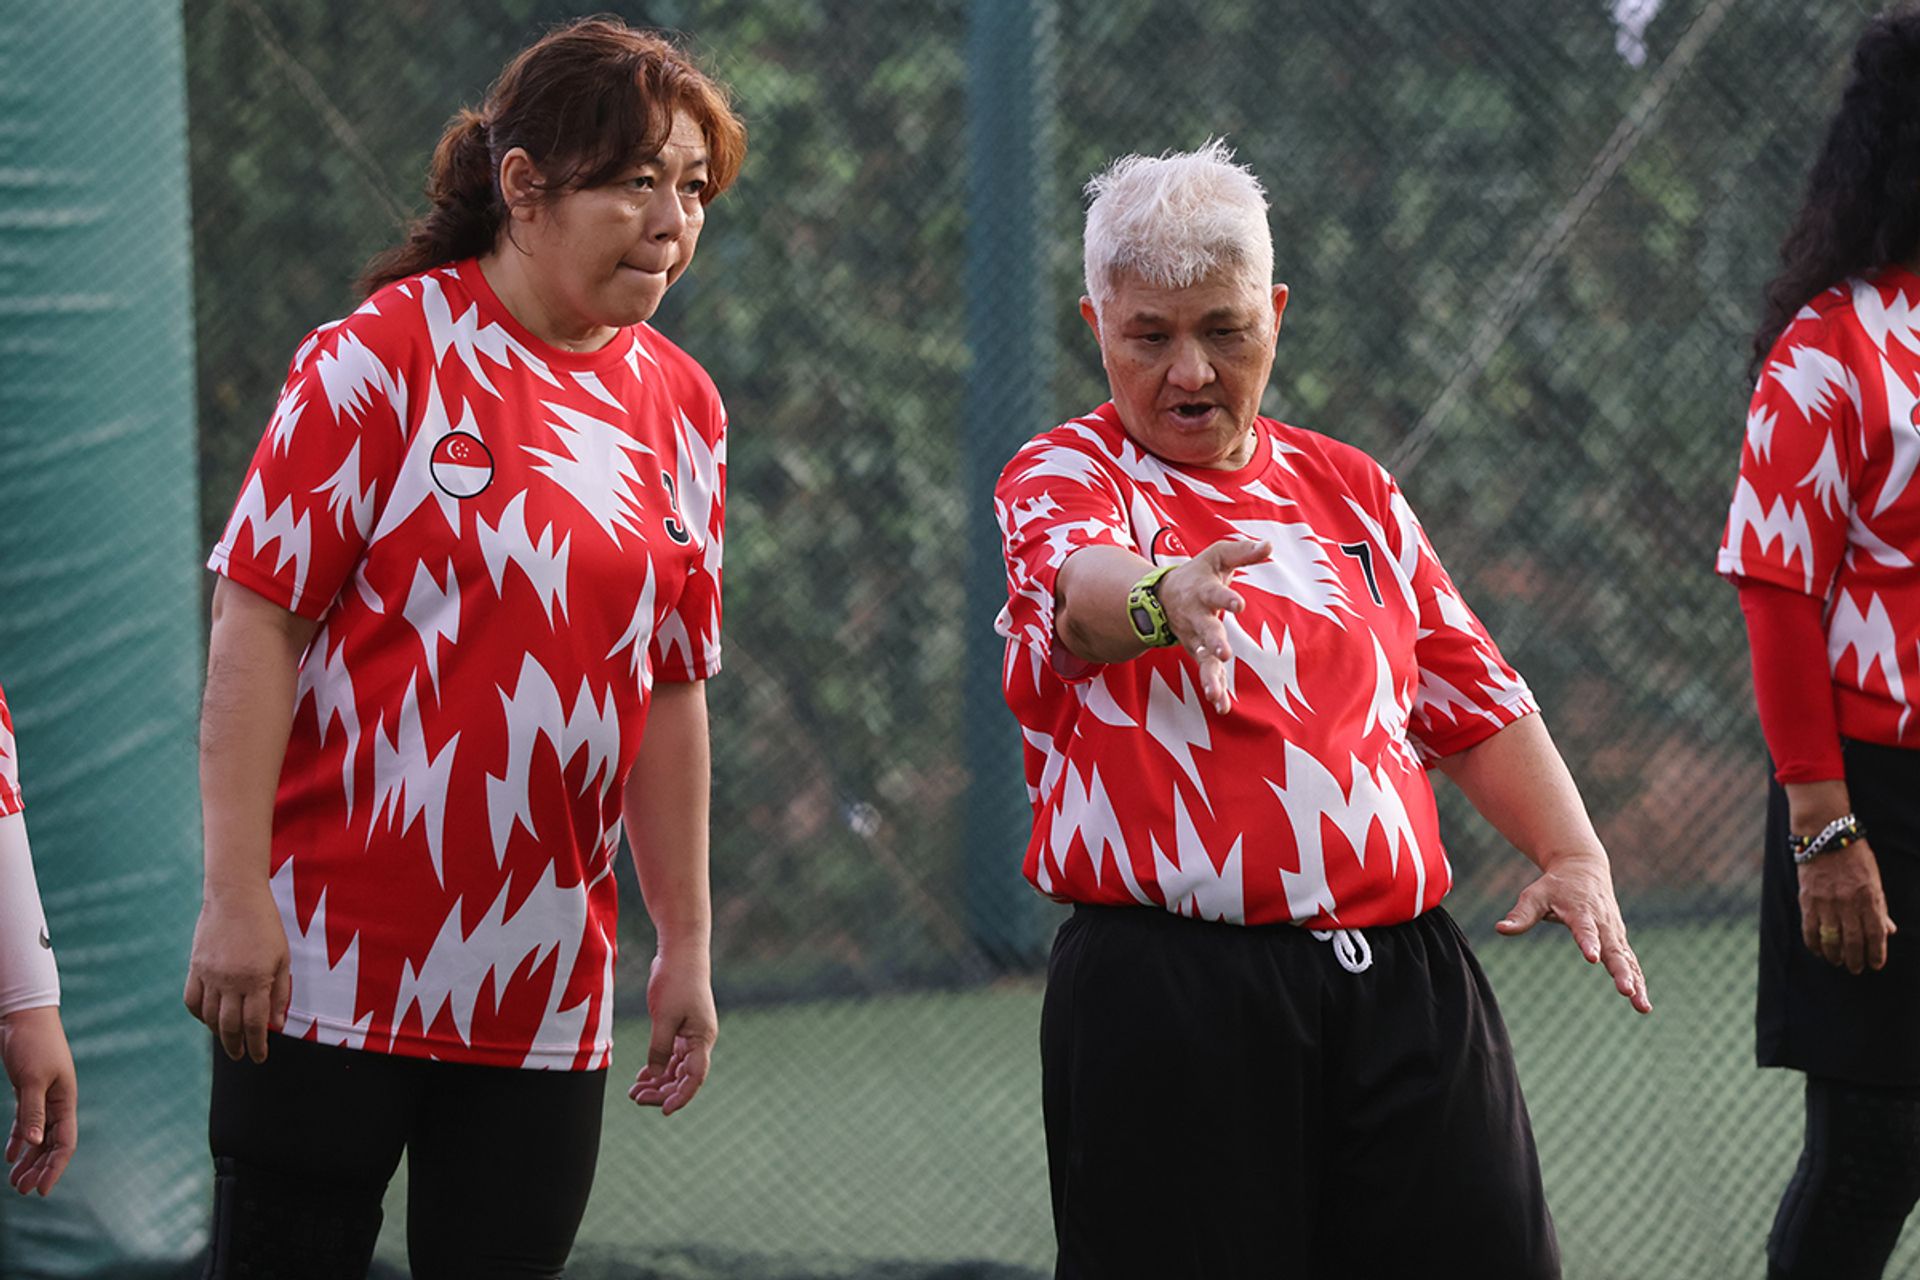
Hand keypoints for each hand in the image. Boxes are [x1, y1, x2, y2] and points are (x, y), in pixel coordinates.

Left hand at [1, 1006, 75, 1195]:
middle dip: (39, 1168)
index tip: (40, 1191)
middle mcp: (57, 1101)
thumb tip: (33, 1145)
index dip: (54, 1168)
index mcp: (65, 1100)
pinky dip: (18, 1140)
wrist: (22, 1015)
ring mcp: (43, 1096)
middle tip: (22, 1190)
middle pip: (52, 1143)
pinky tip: (11, 1155)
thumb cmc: (32, 1044)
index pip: (64, 1142)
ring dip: (28, 1159)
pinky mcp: (28, 1090)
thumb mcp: (31, 1079)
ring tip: (14, 1180)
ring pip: (38, 1136)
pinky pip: (26, 1122)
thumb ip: (32, 1112)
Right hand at [182, 888, 289, 1062]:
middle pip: (229, 1025)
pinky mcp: (195, 968)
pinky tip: (209, 1020)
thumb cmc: (266, 926)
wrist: (235, 898)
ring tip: (228, 1041)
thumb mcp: (282, 958)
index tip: (259, 1058)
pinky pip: (192, 1000)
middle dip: (237, 1045)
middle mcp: (230, 981)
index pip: (254, 1024)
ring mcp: (209, 975)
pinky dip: (200, 1015)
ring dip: (218, 1033)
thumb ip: (279, 993)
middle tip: (242, 1056)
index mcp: (255, 980)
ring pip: (209, 1016)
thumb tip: (277, 1025)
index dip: (257, 1044)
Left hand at [628, 951, 715, 1116]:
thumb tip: (656, 1076)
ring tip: (635, 1092)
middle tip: (637, 1099)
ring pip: (676, 1068)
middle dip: (662, 1091)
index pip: (695, 1078)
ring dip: (658, 1081)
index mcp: (703, 1038)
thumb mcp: (664, 1017)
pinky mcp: (681, 1027)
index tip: (664, 1111)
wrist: (680, 952)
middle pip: (684, 1077)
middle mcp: (700, 1040)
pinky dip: (657, 1067)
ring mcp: (691, 1034)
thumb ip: (660, 1049)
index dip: (681, 1097)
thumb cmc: (676, 980)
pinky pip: (671, 1055)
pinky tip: (643, 1076)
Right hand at [1158, 538, 1272, 713]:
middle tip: (1224, 653)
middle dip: (1213, 642)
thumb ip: (1243, 552)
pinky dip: (1213, 689)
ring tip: (1214, 693)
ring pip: (1201, 658)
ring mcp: (1194, 639)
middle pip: (1205, 630)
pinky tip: (1221, 706)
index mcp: (1202, 592)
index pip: (1215, 593)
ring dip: (1208, 675)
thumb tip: (1269, 545)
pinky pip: (1206, 672)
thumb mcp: (1218, 556)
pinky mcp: (1197, 653)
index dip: (1226, 598)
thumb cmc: (1198, 574)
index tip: (1239, 605)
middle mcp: (1196, 618)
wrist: (1160, 598)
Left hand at [1496, 851, 1650, 1012]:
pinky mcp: (1619, 939)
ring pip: (1628, 959)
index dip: (1589, 942)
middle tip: (1627, 991)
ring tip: (1642, 1006)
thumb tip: (1500, 929)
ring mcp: (1614, 932)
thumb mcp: (1535, 895)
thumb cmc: (1555, 886)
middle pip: (1614, 949)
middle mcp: (1603, 923)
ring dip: (1636, 982)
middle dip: (1621, 971)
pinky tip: (1643, 1003)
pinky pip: (1631, 961)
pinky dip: (1639, 979)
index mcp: (1581, 911)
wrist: (1584, 868)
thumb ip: (1521, 915)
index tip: (1593, 957)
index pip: (1585, 929)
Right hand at [1798, 840, 1895, 973]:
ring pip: (1831, 939)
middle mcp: (1849, 902)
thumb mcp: (1875, 881)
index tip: (1876, 965)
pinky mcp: (1808, 900)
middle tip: (1855, 969)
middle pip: (1853, 941)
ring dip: (1834, 955)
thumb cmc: (1855, 858)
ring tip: (1837, 962)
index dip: (1877, 953)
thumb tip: (1890, 931)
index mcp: (1869, 898)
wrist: (1826, 836)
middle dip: (1855, 959)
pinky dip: (1814, 943)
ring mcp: (1827, 902)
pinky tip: (1818, 950)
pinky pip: (1810, 929)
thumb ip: (1881, 908)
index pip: (1875, 934)